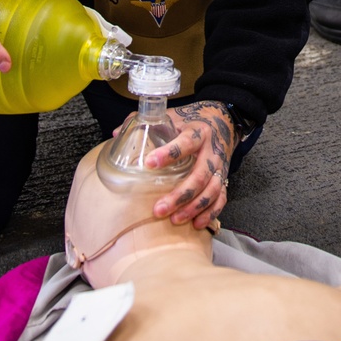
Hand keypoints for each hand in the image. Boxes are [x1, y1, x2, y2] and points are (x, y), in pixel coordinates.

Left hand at [143, 100, 236, 229]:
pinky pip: (221, 198)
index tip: (150, 164)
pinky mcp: (224, 178)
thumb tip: (116, 133)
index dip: (169, 153)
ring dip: (193, 207)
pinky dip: (211, 212)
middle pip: (199, 175)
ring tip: (174, 219)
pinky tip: (197, 223)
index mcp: (197, 132)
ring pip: (211, 190)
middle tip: (158, 209)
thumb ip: (146, 123)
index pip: (185, 143)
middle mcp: (211, 151)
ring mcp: (220, 166)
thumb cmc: (191, 122)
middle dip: (180, 195)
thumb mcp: (173, 116)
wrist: (223, 121)